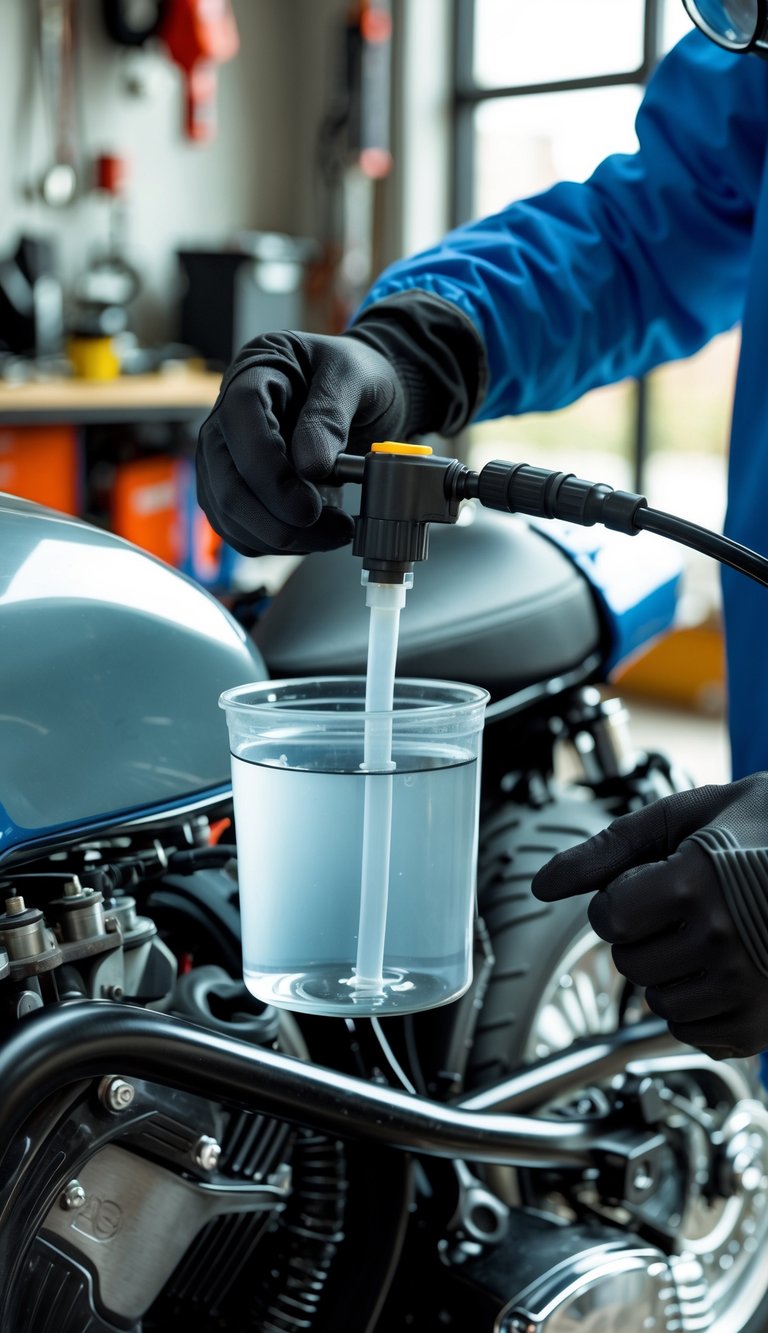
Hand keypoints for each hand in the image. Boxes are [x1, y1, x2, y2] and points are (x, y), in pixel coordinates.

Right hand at [196, 293, 485, 555]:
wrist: (362, 395)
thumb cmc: (357, 376)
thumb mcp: (356, 377)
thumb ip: (331, 414)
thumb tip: (310, 466)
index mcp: (254, 373)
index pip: (240, 422)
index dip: (268, 471)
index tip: (308, 506)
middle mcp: (227, 417)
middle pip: (227, 480)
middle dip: (278, 520)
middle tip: (334, 530)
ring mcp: (226, 458)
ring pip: (231, 514)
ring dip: (282, 538)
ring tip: (336, 531)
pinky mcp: (236, 490)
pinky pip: (241, 530)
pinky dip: (277, 544)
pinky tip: (316, 535)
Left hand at [531, 775, 767, 1057]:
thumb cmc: (758, 826)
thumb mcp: (680, 818)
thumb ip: (605, 852)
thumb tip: (543, 884)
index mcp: (698, 882)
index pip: (608, 917)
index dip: (616, 899)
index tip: (645, 885)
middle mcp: (724, 939)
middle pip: (628, 961)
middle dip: (642, 934)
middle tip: (685, 905)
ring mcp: (747, 986)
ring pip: (655, 1000)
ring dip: (667, 971)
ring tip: (708, 934)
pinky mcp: (761, 1023)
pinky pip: (690, 1033)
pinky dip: (695, 1007)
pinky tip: (722, 969)